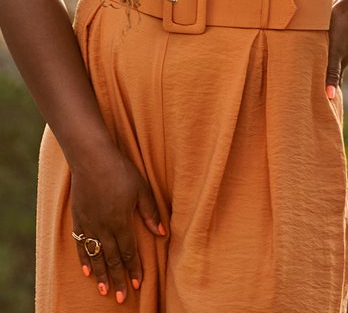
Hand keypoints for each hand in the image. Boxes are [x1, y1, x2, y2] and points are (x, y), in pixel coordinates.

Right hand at [71, 146, 166, 302]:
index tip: (138, 284)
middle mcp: (104, 227)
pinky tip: (87, 270)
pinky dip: (84, 258)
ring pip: (96, 255)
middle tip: (121, 298)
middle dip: (118, 279)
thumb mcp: (141, 189)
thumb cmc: (119, 170)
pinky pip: (80, 243)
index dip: (134, 269)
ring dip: (101, 274)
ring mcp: (89, 224)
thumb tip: (162, 233)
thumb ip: (150, 212)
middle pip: (112, 259)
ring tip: (104, 290)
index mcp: (121, 222)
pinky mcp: (78, 217)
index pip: (129, 252)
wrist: (90, 157)